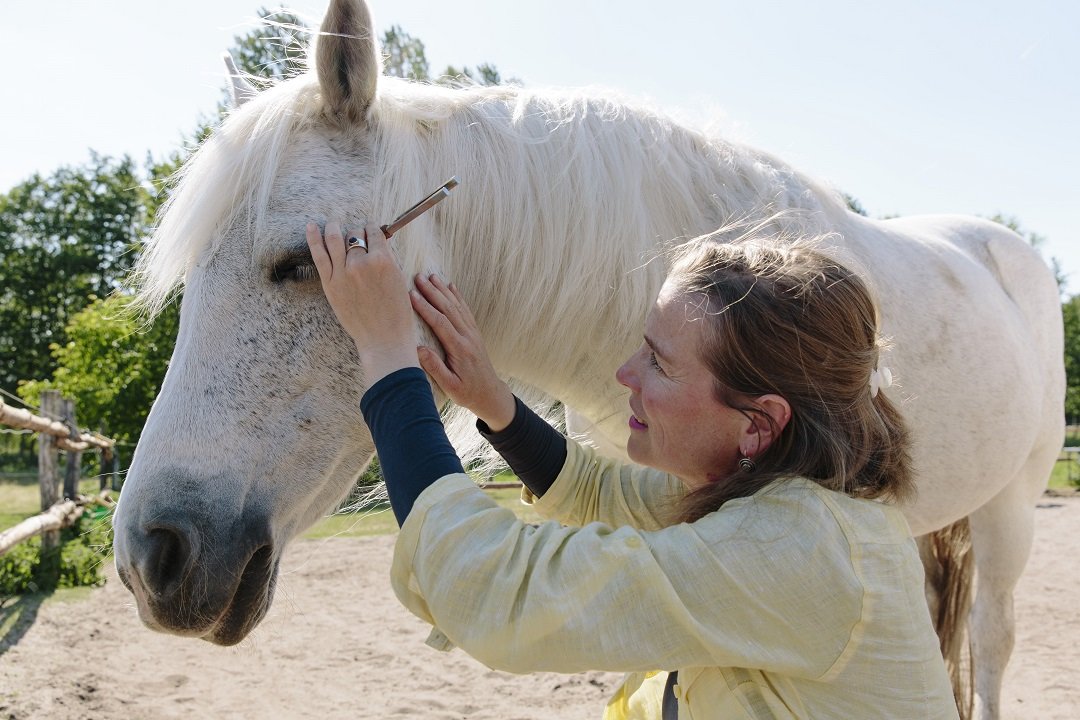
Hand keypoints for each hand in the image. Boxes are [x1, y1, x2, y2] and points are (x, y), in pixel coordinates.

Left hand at [306, 221, 418, 383]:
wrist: (383, 339)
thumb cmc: (396, 313)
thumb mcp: (399, 279)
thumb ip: (388, 258)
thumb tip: (378, 242)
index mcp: (383, 260)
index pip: (374, 232)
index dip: (373, 229)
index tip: (371, 230)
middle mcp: (361, 263)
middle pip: (355, 235)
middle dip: (357, 233)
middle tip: (357, 238)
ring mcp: (343, 273)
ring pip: (336, 238)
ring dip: (334, 227)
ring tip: (333, 223)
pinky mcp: (330, 284)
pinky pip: (319, 255)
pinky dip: (314, 238)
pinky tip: (311, 227)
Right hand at [411, 274, 515, 430]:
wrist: (490, 394)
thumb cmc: (467, 392)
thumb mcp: (450, 386)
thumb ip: (435, 367)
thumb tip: (418, 349)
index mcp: (460, 349)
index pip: (440, 323)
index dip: (425, 307)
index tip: (412, 294)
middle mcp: (468, 337)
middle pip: (448, 309)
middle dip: (432, 292)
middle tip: (418, 277)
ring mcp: (473, 333)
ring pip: (457, 306)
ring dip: (443, 290)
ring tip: (431, 276)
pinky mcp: (474, 333)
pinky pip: (465, 311)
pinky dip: (457, 297)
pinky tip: (451, 287)